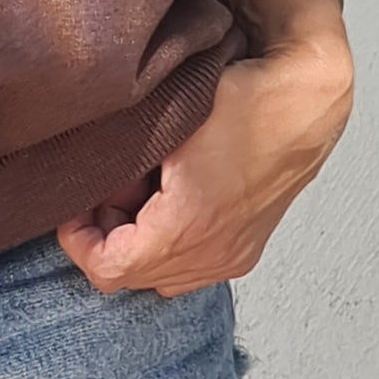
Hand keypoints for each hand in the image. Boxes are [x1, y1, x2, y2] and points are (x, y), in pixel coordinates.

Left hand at [57, 27, 353, 296]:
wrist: (307, 102)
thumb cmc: (243, 101)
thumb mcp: (166, 122)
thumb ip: (120, 162)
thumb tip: (88, 184)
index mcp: (188, 226)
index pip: (109, 268)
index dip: (78, 242)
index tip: (71, 209)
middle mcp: (214, 254)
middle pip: (131, 277)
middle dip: (106, 236)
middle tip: (104, 190)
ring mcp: (233, 256)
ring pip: (160, 275)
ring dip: (136, 242)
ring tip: (137, 190)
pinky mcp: (246, 249)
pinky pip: (190, 266)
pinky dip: (167, 243)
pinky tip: (168, 199)